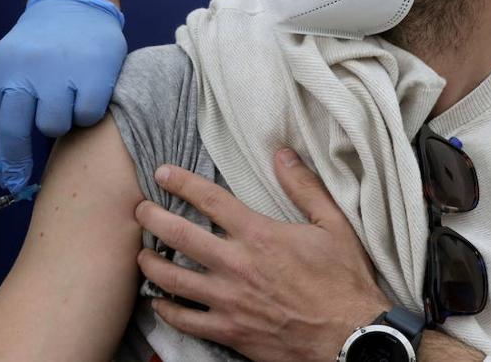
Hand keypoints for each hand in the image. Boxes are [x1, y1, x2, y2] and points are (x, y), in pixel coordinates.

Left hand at [0, 0, 125, 191]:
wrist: (75, 2)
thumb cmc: (42, 44)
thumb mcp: (13, 62)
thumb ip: (7, 102)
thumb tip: (7, 167)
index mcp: (1, 66)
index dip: (3, 133)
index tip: (11, 148)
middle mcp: (26, 69)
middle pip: (14, 132)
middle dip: (15, 161)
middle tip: (18, 178)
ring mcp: (60, 73)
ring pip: (53, 127)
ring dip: (61, 121)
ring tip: (66, 99)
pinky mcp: (93, 76)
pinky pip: (86, 117)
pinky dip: (87, 111)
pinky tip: (87, 91)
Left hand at [134, 149, 388, 361]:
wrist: (351, 337)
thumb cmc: (344, 281)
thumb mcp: (334, 225)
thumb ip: (305, 187)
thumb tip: (283, 153)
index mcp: (259, 235)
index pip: (209, 199)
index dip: (181, 182)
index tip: (162, 172)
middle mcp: (237, 265)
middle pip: (178, 235)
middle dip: (151, 218)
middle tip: (139, 210)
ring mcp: (229, 300)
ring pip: (173, 278)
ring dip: (150, 263)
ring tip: (141, 254)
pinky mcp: (229, 331)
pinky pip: (185, 320)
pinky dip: (166, 309)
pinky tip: (158, 301)